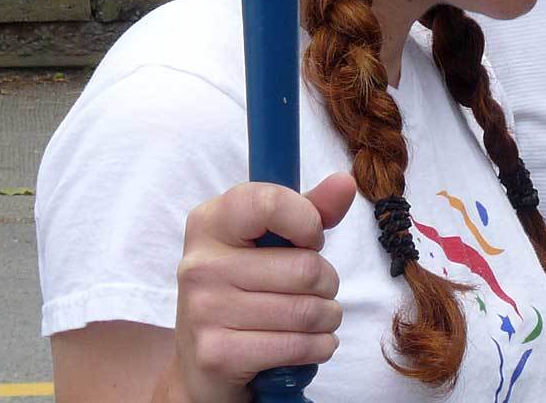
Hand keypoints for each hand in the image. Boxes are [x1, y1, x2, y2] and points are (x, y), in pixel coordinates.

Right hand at [165, 172, 356, 402]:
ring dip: (328, 317)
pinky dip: (320, 346)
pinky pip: (297, 346)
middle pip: (305, 267)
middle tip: (318, 290)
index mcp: (209, 222)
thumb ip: (310, 208)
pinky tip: (312, 343)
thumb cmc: (246, 287)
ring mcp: (203, 311)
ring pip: (307, 310)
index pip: (269, 203)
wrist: (202, 363)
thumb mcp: (271, 241)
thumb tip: (345, 182)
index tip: (311, 239)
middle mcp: (200, 264)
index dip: (308, 221)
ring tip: (318, 318)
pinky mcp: (216, 355)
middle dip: (328, 282)